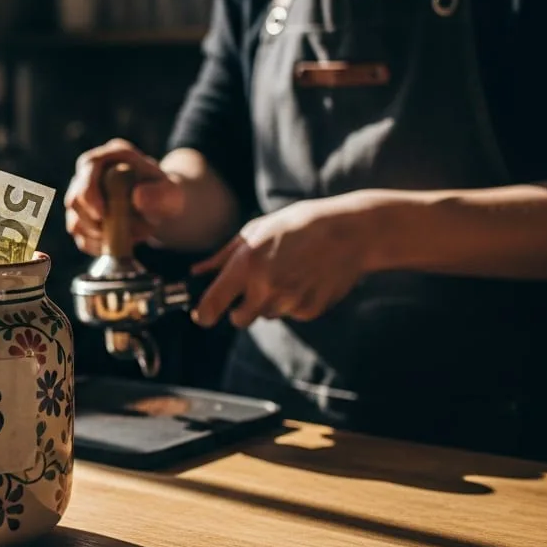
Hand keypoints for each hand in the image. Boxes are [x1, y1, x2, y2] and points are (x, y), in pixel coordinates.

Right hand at [64, 139, 184, 256]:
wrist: (161, 207)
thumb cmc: (166, 195)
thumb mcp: (171, 193)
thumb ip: (160, 194)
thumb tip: (136, 198)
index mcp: (112, 155)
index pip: (88, 166)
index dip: (90, 192)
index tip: (103, 215)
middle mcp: (91, 173)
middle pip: (75, 197)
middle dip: (94, 222)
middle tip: (118, 233)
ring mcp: (83, 196)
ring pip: (74, 221)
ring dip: (99, 236)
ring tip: (126, 238)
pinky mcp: (82, 218)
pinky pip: (81, 237)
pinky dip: (97, 246)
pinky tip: (116, 245)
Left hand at [191, 194, 375, 328]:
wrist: (349, 233)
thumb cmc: (296, 226)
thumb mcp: (254, 231)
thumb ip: (222, 257)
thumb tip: (196, 272)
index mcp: (247, 265)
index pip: (212, 305)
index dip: (203, 314)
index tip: (201, 315)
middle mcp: (266, 288)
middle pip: (238, 320)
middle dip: (238, 310)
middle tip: (249, 289)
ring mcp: (289, 302)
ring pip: (265, 315)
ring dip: (267, 302)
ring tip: (285, 272)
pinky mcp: (309, 311)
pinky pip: (289, 314)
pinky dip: (291, 302)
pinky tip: (304, 278)